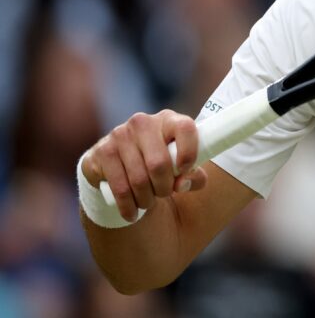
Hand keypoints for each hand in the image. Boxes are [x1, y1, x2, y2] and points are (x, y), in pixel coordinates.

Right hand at [81, 110, 206, 221]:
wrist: (122, 167)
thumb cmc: (162, 166)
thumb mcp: (183, 168)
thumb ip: (193, 176)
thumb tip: (182, 183)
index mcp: (168, 119)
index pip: (185, 128)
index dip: (189, 152)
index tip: (185, 170)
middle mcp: (143, 123)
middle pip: (159, 163)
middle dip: (165, 187)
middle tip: (164, 194)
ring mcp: (119, 135)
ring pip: (139, 179)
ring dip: (147, 199)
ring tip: (148, 203)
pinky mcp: (102, 152)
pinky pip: (119, 187)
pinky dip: (128, 206)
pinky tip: (132, 214)